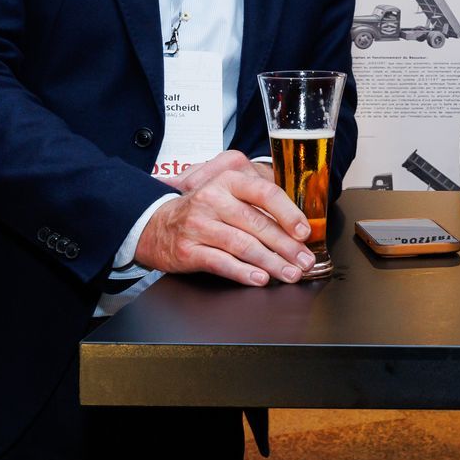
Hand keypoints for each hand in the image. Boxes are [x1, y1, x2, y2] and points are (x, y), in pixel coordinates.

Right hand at [133, 150, 313, 286]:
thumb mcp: (227, 193)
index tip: (304, 232)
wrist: (155, 224)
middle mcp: (213, 199)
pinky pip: (222, 262)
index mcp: (228, 181)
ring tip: (290, 273)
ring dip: (271, 263)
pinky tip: (261, 278)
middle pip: (258, 224)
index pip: (265, 193)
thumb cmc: (202, 210)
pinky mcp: (189, 249)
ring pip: (243, 245)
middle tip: (305, 261)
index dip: (289, 214)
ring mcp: (199, 224)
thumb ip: (258, 202)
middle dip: (287, 246)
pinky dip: (244, 272)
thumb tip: (298, 223)